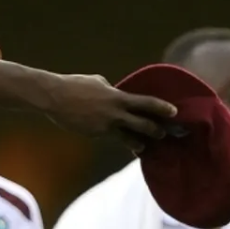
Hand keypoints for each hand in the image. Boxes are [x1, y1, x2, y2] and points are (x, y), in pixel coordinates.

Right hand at [45, 74, 177, 151]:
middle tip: (164, 134)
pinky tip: (117, 141)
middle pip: (143, 126)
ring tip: (143, 146)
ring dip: (139, 143)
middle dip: (157, 131)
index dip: (162, 108)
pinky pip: (110, 137)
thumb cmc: (75, 84)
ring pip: (129, 139)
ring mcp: (105, 127)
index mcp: (117, 98)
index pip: (146, 103)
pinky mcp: (95, 134)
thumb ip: (111, 90)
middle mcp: (115, 114)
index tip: (174, 112)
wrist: (54, 97)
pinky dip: (115, 138)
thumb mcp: (98, 82)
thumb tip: (117, 93)